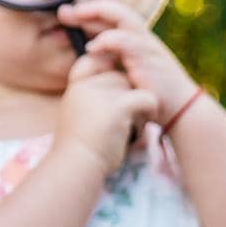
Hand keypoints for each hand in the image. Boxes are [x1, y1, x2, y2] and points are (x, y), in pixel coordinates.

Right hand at [56, 46, 158, 176]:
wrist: (77, 165)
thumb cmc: (79, 151)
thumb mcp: (76, 117)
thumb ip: (89, 102)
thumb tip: (111, 96)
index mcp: (75, 88)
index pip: (92, 61)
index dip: (107, 70)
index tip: (112, 96)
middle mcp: (87, 85)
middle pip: (119, 77)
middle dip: (127, 97)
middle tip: (127, 121)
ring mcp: (102, 93)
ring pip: (133, 88)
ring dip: (138, 107)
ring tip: (133, 128)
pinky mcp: (118, 105)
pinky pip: (146, 98)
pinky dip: (149, 112)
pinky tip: (144, 126)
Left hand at [58, 0, 201, 126]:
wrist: (182, 112)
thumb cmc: (155, 96)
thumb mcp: (131, 77)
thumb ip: (114, 63)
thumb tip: (89, 56)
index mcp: (138, 41)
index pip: (113, 17)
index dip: (90, 12)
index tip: (67, 14)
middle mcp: (143, 38)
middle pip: (115, 11)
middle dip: (89, 7)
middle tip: (64, 10)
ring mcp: (148, 46)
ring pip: (122, 18)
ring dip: (96, 14)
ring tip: (75, 17)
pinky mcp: (149, 59)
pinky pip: (127, 42)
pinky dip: (107, 41)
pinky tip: (91, 48)